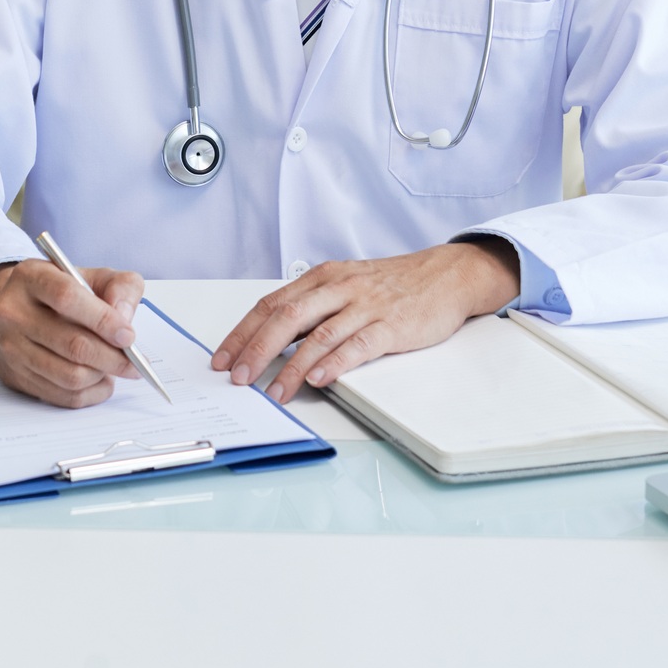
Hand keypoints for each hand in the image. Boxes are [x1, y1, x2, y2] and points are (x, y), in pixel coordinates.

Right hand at [0, 258, 144, 407]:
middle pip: (71, 344)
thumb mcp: (92, 275)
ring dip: (102, 376)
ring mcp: (11, 348)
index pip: (67, 298)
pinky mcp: (15, 376)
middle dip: (112, 357)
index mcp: (31, 277)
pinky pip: (62, 396)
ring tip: (116, 367)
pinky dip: (90, 392)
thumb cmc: (60, 291)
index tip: (128, 335)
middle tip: (134, 362)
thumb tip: (124, 318)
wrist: (15, 310)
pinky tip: (100, 379)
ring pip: (69, 376)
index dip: (103, 319)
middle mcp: (13, 312)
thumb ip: (119, 286)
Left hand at [212, 241, 521, 404]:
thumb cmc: (391, 284)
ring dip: (292, 367)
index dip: (243, 332)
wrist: (444, 276)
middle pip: (286, 318)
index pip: (271, 304)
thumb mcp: (345, 285)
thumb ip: (313, 308)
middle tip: (238, 378)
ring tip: (273, 392)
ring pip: (318, 336)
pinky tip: (319, 379)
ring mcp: (365, 306)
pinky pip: (357, 345)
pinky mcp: (391, 325)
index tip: (222, 358)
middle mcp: (338, 287)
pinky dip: (335, 363)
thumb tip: (272, 339)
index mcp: (322, 277)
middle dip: (256, 350)